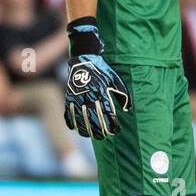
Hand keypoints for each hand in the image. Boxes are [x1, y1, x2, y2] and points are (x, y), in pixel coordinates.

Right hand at [63, 19, 130, 139]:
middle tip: (104, 137)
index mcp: (102, 93)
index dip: (113, 126)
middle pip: (95, 120)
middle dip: (100, 131)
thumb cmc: (103, 70)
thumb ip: (124, 95)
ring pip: (81, 120)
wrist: (84, 58)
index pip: (109, 115)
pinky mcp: (69, 96)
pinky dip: (71, 122)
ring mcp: (77, 97)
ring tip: (92, 136)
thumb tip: (127, 109)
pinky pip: (68, 113)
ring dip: (86, 130)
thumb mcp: (116, 80)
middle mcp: (89, 97)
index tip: (116, 131)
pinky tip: (76, 129)